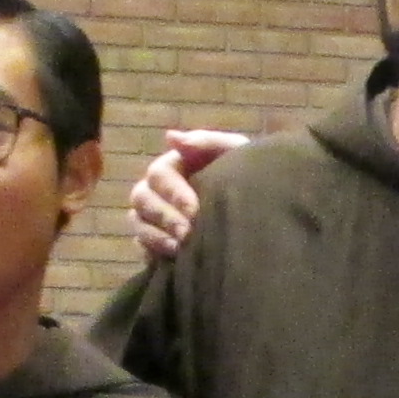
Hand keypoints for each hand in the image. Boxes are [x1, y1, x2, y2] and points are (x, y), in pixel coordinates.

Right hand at [133, 129, 245, 260]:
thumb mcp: (234, 151)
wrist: (260, 209)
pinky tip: (174, 260)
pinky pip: (142, 247)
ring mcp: (153, 218)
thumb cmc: (246, 174)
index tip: (194, 210)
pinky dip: (153, 253)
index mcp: (173, 166)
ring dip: (156, 236)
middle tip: (186, 233)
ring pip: (138, 223)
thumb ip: (206, 142)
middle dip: (164, 216)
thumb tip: (170, 137)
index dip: (173, 193)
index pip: (159, 174)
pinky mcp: (155, 243)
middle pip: (141, 198)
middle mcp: (157, 190)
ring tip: (180, 249)